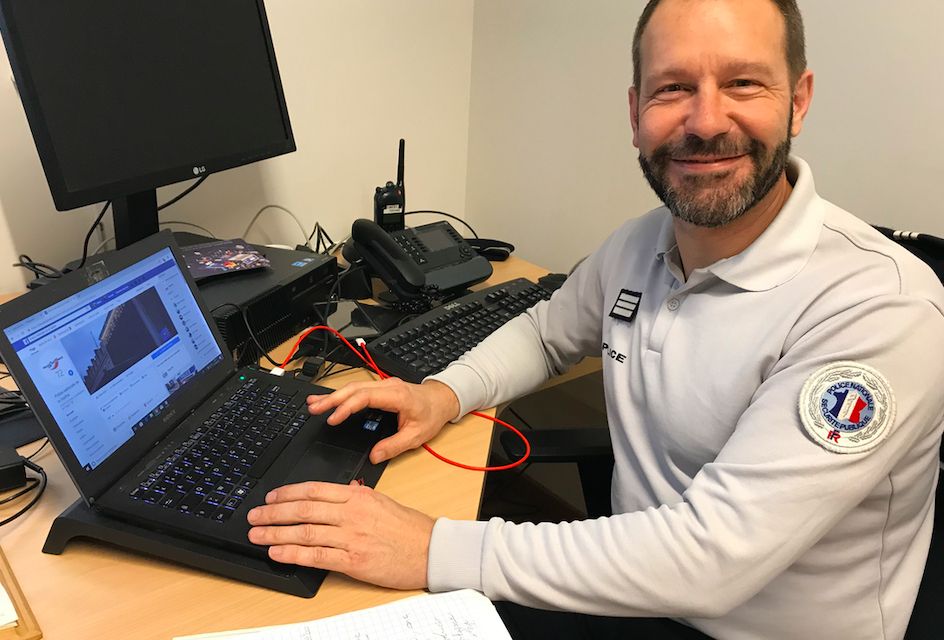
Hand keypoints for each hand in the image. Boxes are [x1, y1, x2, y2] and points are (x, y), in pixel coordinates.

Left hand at [247, 481, 433, 589]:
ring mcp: (351, 537)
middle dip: (273, 512)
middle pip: (303, 509)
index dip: (287, 493)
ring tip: (258, 534)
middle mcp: (351, 513)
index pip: (314, 490)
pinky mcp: (353, 560)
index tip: (271, 497)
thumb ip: (357, 495)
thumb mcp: (381, 501)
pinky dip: (292, 553)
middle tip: (254, 515)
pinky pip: (316, 555)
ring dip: (276, 533)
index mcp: (357, 496)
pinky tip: (277, 552)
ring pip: (305, 531)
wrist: (431, 550)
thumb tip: (340, 490)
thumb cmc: (409, 528)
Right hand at [307, 378, 459, 463]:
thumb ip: (394, 446)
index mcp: (397, 396)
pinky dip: (342, 395)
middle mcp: (388, 387)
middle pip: (354, 389)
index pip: (365, 398)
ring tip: (313, 404)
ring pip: (353, 387)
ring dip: (333, 396)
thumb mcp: (417, 436)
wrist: (442, 399)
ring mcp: (383, 386)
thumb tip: (374, 456)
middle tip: (313, 408)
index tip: (333, 419)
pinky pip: (357, 390)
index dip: (347, 407)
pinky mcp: (380, 389)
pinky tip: (329, 400)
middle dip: (332, 399)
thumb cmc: (431, 414)